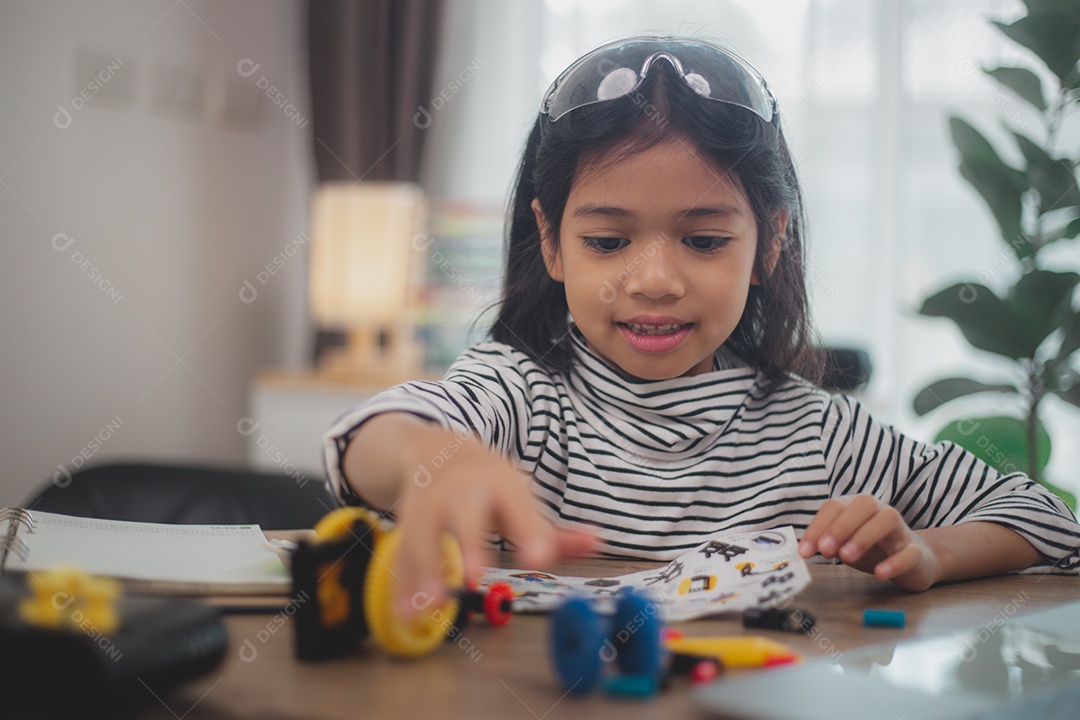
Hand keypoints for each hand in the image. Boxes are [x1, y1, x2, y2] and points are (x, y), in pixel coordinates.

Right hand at [391, 423, 595, 617]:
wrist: (438, 449)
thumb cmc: (489, 484)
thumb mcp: (520, 499)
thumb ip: (555, 531)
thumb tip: (596, 542)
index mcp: (499, 485)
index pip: (516, 506)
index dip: (528, 531)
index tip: (538, 556)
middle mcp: (462, 490)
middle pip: (465, 514)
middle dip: (469, 542)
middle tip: (476, 576)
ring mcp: (430, 503)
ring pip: (423, 534)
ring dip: (424, 570)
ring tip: (428, 606)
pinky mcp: (406, 519)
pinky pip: (401, 551)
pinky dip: (402, 582)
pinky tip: (405, 612)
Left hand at [797, 494, 941, 591]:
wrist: (915, 560)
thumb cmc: (873, 548)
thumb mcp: (844, 544)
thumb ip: (825, 543)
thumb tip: (802, 549)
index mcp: (858, 507)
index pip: (835, 506)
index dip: (817, 526)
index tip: (804, 551)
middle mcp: (880, 512)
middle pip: (863, 504)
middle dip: (840, 526)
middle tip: (825, 551)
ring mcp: (901, 530)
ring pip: (887, 519)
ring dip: (864, 536)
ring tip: (846, 557)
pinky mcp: (917, 552)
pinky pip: (909, 552)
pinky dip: (894, 562)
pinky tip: (879, 573)